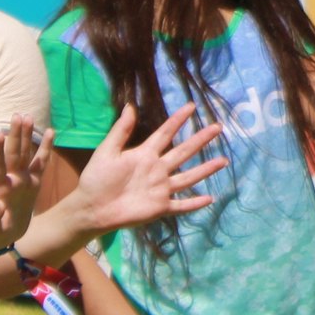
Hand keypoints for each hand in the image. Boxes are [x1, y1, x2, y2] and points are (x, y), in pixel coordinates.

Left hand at [0, 115, 50, 251]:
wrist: (3, 234)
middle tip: (18, 115)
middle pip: (14, 154)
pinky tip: (50, 131)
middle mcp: (12, 180)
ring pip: (25, 154)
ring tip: (28, 116)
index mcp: (1, 190)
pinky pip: (41, 162)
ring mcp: (23, 179)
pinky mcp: (33, 182)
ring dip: (26, 136)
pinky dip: (45, 147)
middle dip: (16, 135)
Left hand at [74, 106, 230, 233]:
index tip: (191, 106)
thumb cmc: (96, 179)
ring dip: (205, 169)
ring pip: (188, 177)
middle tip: (217, 127)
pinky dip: (195, 203)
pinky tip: (210, 199)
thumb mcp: (107, 151)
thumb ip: (120, 131)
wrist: (91, 208)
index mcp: (145, 154)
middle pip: (183, 152)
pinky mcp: (160, 207)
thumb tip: (130, 106)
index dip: (177, 120)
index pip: (165, 134)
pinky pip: (181, 205)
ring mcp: (161, 189)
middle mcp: (158, 170)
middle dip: (200, 139)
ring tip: (223, 160)